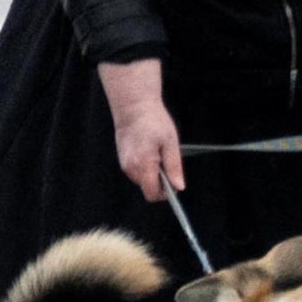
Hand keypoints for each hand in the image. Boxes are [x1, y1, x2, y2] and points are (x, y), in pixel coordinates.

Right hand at [96, 57, 181, 201]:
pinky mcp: (123, 159)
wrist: (133, 107)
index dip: (166, 194)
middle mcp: (130, 167)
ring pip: (143, 180)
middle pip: (148, 188)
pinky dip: (147, 167)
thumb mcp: (171, 144)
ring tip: (159, 154)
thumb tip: (179, 187)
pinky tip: (151, 152)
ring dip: (154, 174)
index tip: (175, 184)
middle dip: (161, 182)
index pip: (152, 193)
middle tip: (169, 163)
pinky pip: (138, 171)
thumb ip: (174, 167)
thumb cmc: (154, 122)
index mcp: (143, 164)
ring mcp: (125, 164)